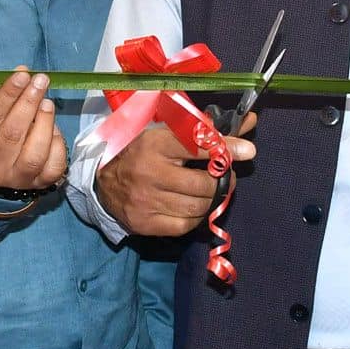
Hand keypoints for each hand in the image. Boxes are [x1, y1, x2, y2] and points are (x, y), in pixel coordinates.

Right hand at [0, 68, 69, 195]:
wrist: (3, 171)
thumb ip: (4, 94)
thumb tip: (23, 72)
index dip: (7, 95)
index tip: (22, 75)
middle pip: (11, 135)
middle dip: (28, 103)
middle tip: (41, 81)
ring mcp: (18, 179)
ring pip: (34, 154)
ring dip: (44, 123)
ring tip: (48, 103)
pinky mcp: (41, 184)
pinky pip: (53, 165)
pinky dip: (57, 143)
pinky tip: (53, 129)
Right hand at [96, 119, 257, 237]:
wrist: (101, 180)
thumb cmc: (140, 151)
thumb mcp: (165, 132)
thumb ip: (205, 129)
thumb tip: (248, 123)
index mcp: (154, 144)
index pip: (198, 147)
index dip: (227, 149)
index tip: (247, 151)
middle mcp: (150, 173)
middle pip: (202, 183)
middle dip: (222, 181)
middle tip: (226, 177)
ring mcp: (146, 200)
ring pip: (197, 207)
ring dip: (212, 200)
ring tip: (212, 191)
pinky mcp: (145, 222)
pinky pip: (184, 225)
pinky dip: (196, 217)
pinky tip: (195, 207)